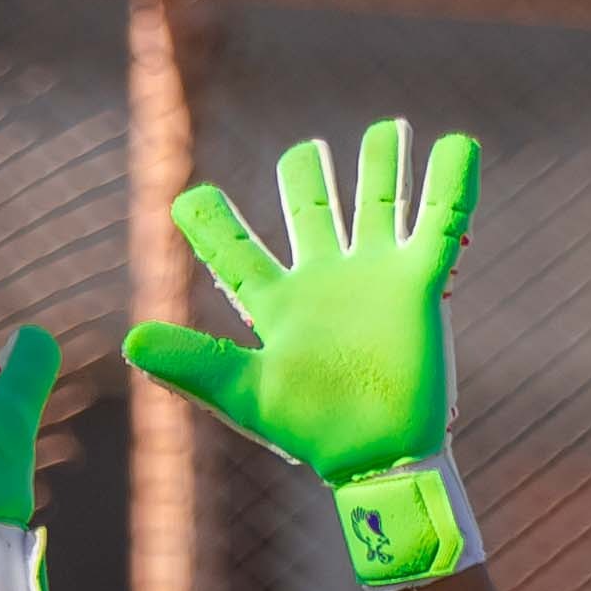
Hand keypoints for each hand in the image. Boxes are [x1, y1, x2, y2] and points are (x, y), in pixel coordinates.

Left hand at [126, 119, 484, 587]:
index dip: (210, 221)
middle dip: (309, 177)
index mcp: (276, 303)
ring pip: (377, 204)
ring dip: (382, 165)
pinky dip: (451, 186)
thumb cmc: (313, 434)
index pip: (234, 249)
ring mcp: (373, 280)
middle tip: (307, 153)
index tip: (189, 199)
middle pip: (312, 209)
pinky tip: (459, 145)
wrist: (382, 460)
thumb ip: (194, 363)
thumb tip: (131, 339)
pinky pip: (439, 225)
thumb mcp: (246, 396)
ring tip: (387, 129)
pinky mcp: (418, 285)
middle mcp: (323, 283)